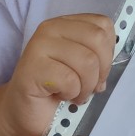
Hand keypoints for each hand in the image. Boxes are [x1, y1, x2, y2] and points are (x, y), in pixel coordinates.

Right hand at [0, 13, 114, 135]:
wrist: (24, 112)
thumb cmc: (56, 90)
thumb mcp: (82, 67)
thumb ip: (97, 55)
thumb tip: (110, 62)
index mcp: (66, 23)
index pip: (103, 26)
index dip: (108, 53)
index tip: (97, 71)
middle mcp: (51, 28)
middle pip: (97, 40)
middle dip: (100, 70)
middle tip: (89, 86)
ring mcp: (38, 45)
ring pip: (87, 61)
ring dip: (86, 86)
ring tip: (74, 93)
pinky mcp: (32, 67)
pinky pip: (69, 79)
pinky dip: (72, 94)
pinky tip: (61, 96)